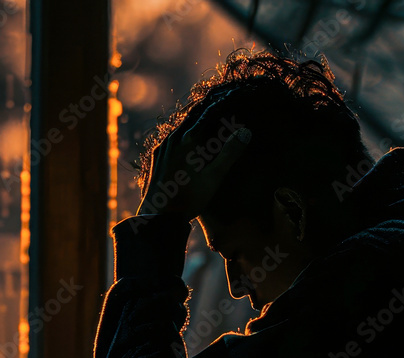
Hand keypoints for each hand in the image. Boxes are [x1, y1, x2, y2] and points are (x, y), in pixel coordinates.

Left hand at [138, 102, 250, 219]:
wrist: (158, 215)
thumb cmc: (188, 198)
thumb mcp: (214, 177)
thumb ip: (229, 153)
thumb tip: (246, 131)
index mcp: (188, 139)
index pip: (207, 113)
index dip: (221, 104)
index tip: (232, 96)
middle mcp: (173, 138)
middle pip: (193, 116)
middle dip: (208, 108)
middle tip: (221, 101)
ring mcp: (163, 147)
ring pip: (181, 126)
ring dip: (195, 120)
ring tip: (207, 117)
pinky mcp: (156, 157)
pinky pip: (172, 138)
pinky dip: (184, 133)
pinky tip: (188, 138)